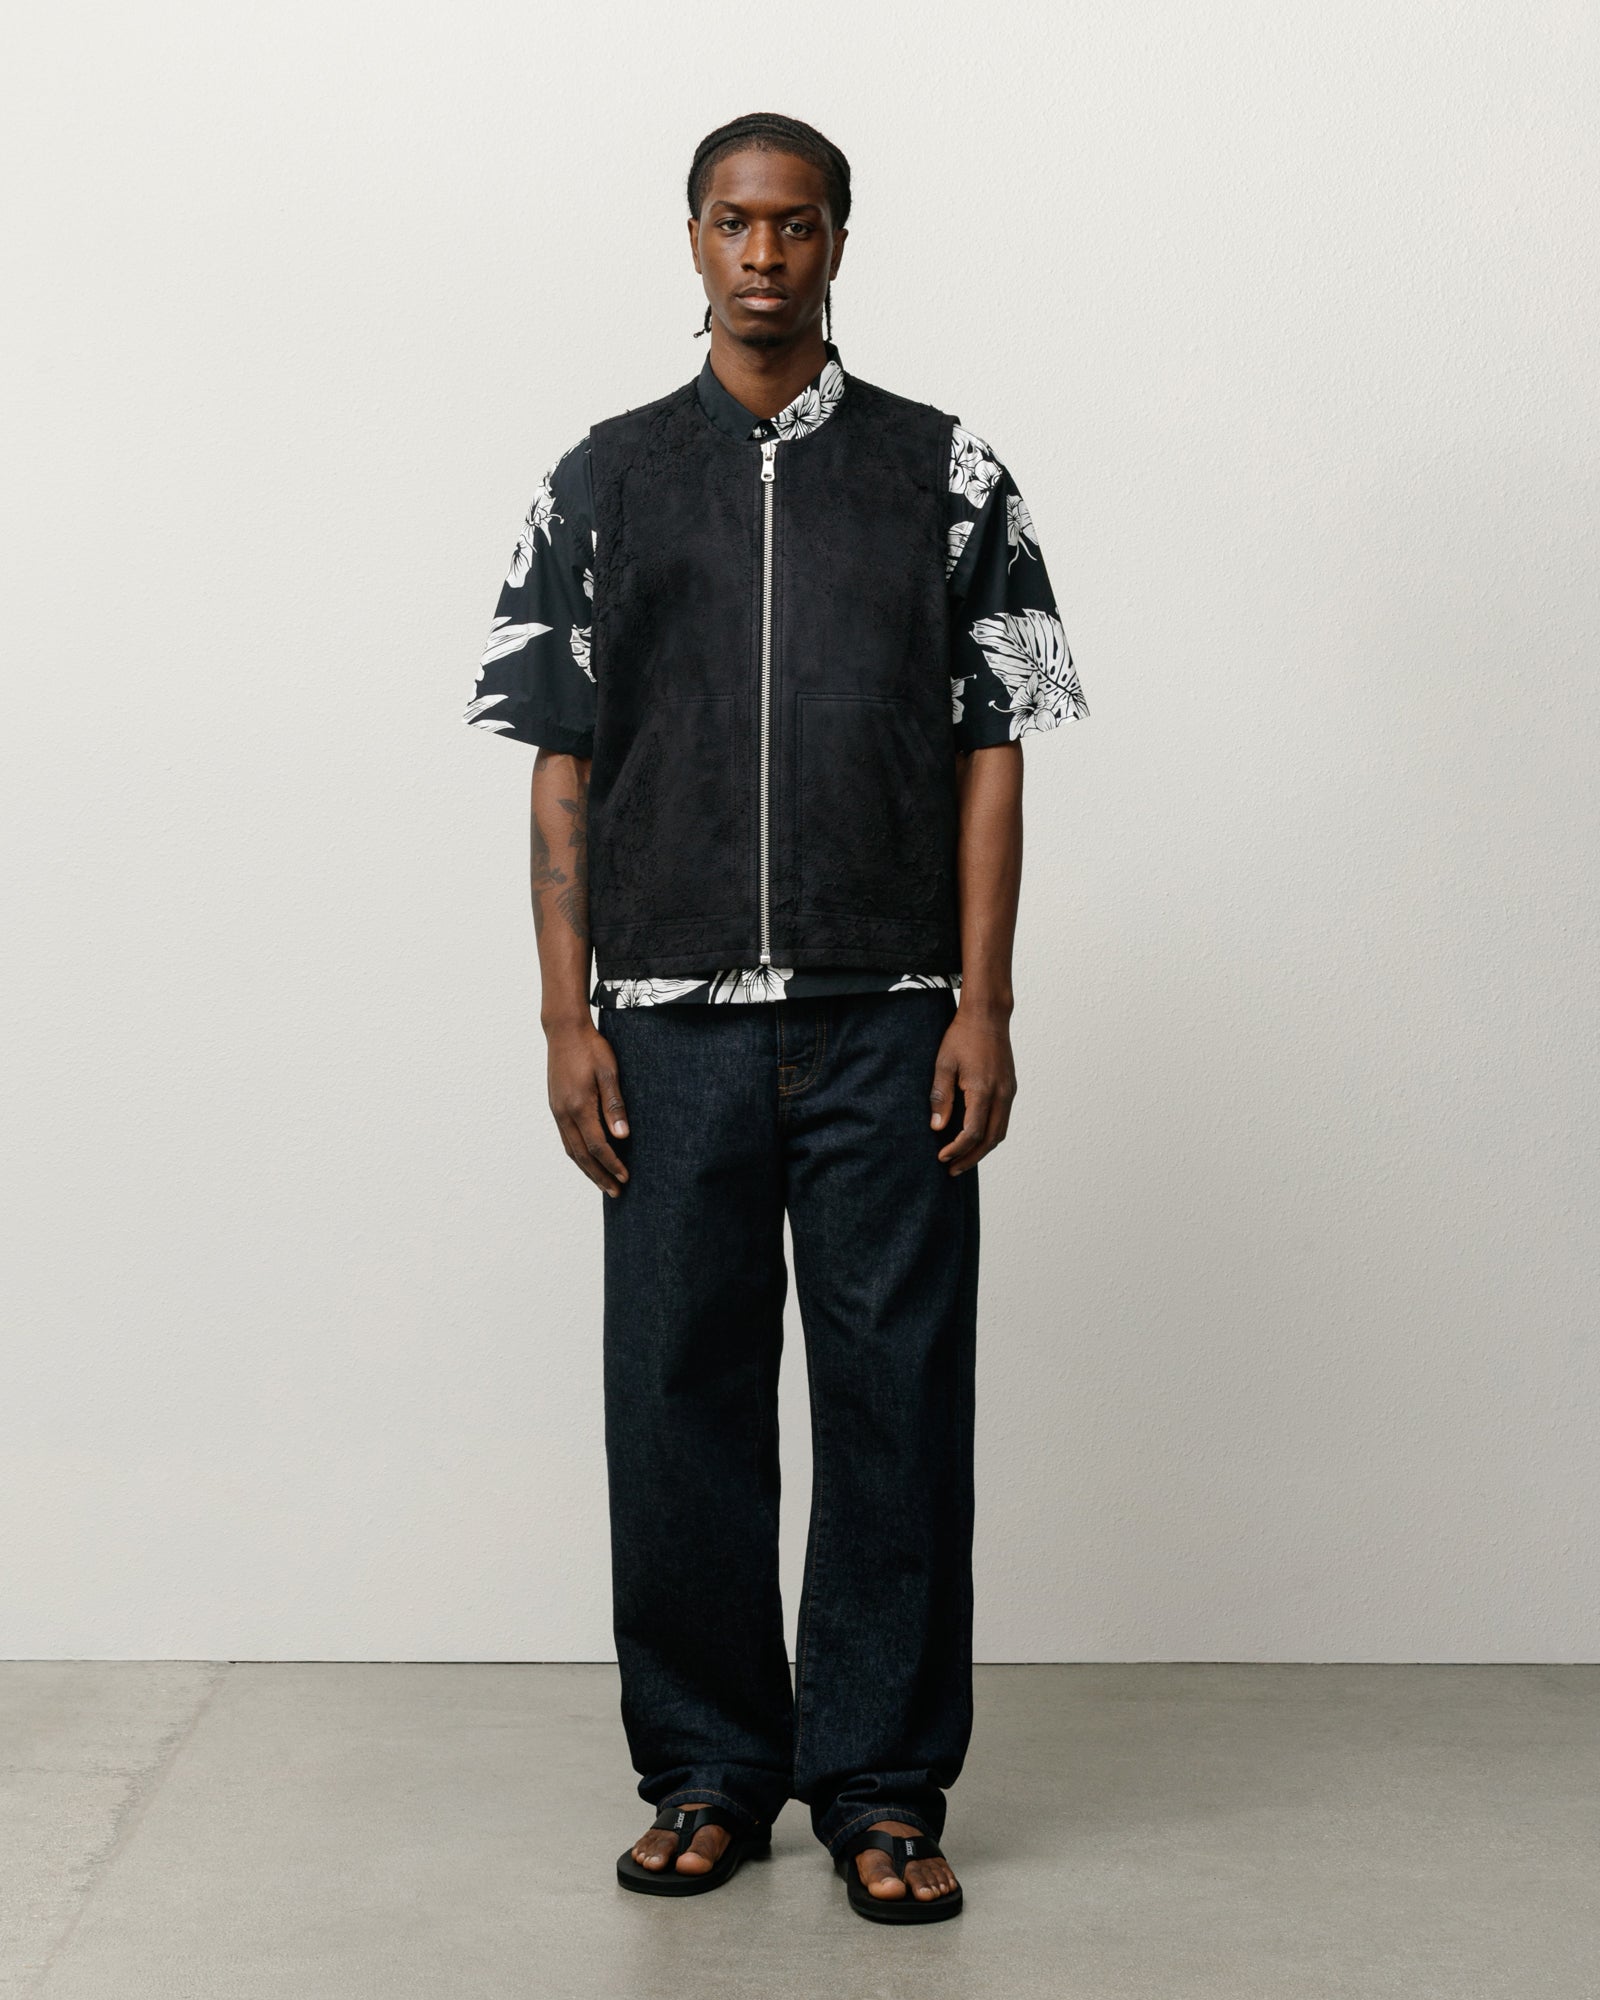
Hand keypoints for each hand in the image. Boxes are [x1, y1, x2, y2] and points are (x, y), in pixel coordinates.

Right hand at [546, 1020, 630, 1195]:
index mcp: (579, 1106)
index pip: (598, 1146)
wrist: (564, 1030)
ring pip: (571, 1150)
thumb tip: (622, 1136)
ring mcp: (557, 1111)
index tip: (626, 1178)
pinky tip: (587, 1159)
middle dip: (599, 1176)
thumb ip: (614, 1104)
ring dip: (587, 1169)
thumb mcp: (609, 1072)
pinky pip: (565, 1139)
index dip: (612, 1165)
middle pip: (582, 1155)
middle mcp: (564, 1113)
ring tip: (602, 1183)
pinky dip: (577, 1155)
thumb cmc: (591, 1048)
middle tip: (615, 1192)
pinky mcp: (556, 1106)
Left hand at [929, 1008, 1015, 1174]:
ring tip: (962, 1159)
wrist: (988, 1016)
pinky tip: (975, 1138)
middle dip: (971, 1158)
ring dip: (983, 1150)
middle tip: (952, 1170)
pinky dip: (990, 1135)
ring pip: (1000, 1132)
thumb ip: (941, 1096)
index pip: (973, 1132)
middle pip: (990, 1139)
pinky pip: (1003, 1120)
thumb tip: (937, 1128)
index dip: (957, 1149)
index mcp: (983, 1089)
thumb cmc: (961, 1037)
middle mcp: (1001, 1094)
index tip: (941, 1157)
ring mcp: (1009, 1092)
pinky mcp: (1010, 1088)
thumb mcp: (943, 1064)